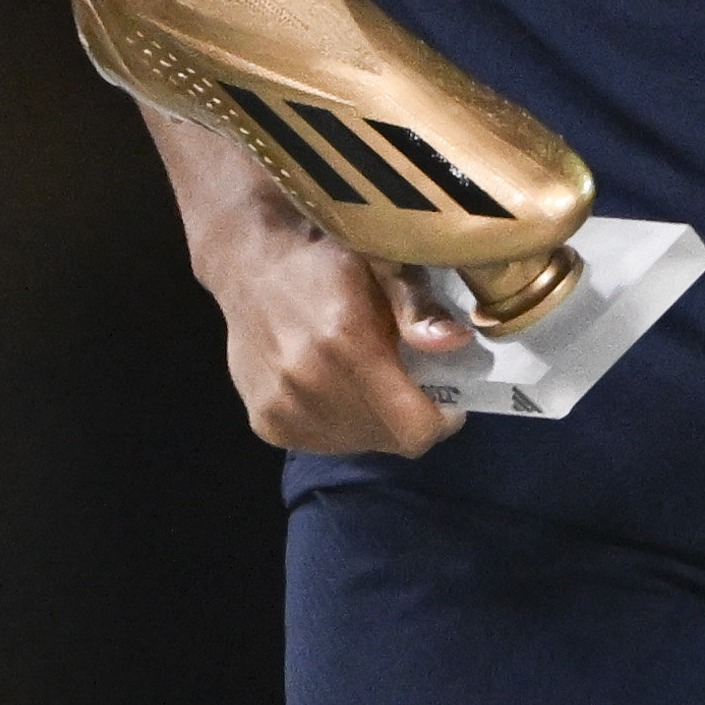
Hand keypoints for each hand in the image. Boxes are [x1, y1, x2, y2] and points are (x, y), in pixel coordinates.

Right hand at [198, 183, 470, 453]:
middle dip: (408, 417)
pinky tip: (330, 386)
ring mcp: (282, 410)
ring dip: (372, 421)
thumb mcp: (382, 266)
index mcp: (347, 345)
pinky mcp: (265, 423)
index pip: (414, 429)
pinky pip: (323, 442)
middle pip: (390, 441)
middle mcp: (310, 385)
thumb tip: (457, 342)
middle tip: (404, 381)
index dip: (441, 419)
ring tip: (363, 380)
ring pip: (357, 444)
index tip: (444, 397)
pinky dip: (338, 424)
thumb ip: (418, 308)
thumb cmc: (326, 260)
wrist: (247, 264)